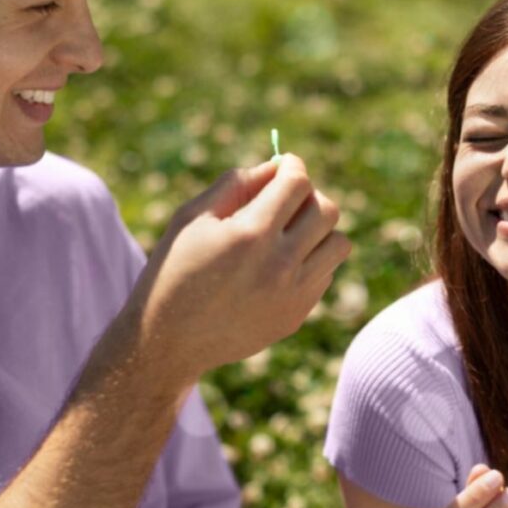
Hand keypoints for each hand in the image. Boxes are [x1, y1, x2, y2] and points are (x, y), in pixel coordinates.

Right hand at [126, 154, 350, 380]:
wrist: (168, 340)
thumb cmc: (174, 269)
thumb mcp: (192, 217)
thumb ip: (235, 184)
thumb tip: (275, 167)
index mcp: (250, 234)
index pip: (297, 183)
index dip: (292, 166)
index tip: (284, 167)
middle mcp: (279, 264)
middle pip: (327, 210)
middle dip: (308, 195)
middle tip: (286, 200)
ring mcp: (293, 294)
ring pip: (338, 243)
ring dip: (319, 230)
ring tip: (290, 233)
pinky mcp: (296, 316)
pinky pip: (325, 275)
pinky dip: (310, 261)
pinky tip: (278, 266)